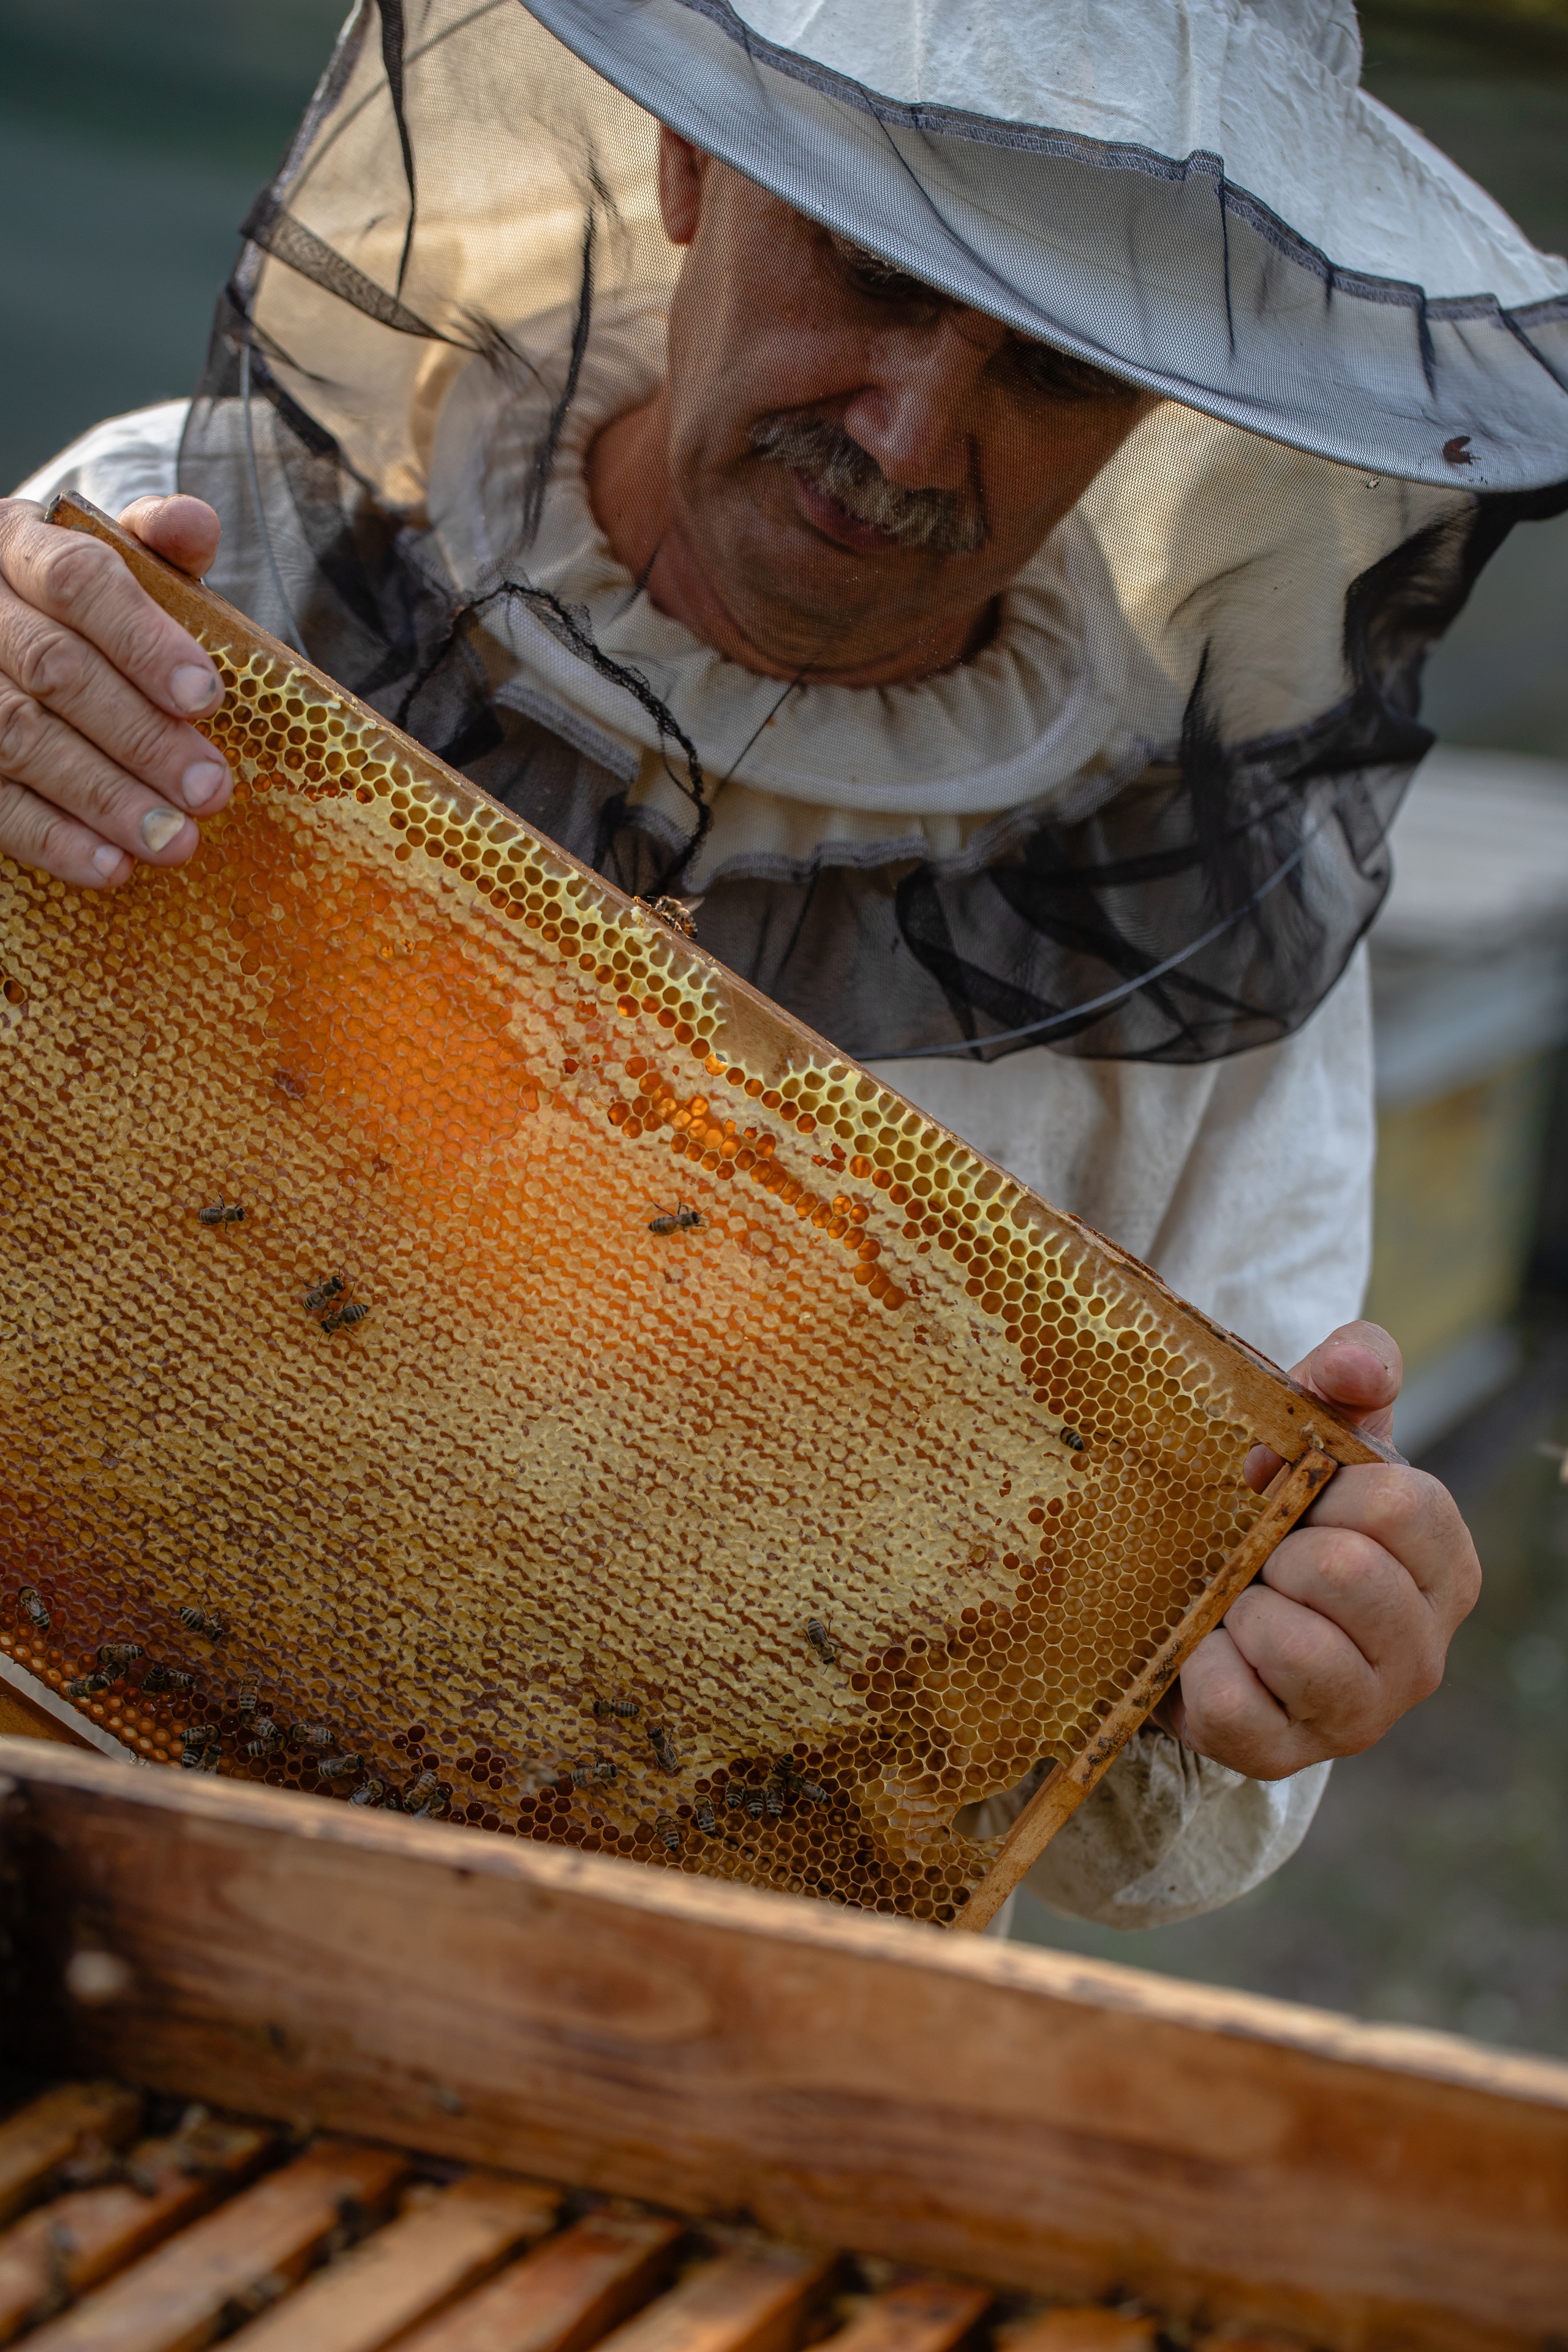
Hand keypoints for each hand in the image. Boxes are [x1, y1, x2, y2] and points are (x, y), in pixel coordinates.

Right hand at [0, 493, 227, 889]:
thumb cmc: (70, 607)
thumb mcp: (108, 564)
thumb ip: (154, 550)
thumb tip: (195, 524)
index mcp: (16, 545)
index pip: (79, 582)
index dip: (144, 641)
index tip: (205, 697)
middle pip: (55, 671)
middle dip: (140, 736)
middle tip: (210, 790)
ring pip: (17, 738)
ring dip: (103, 798)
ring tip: (174, 841)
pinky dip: (50, 839)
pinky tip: (110, 867)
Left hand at [1155, 1320, 1479, 1778]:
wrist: (1197, 1601)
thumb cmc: (1276, 1514)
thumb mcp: (1313, 1432)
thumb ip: (1348, 1375)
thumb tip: (1357, 1362)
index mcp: (1443, 1565)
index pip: (1403, 1506)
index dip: (1328, 1486)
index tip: (1292, 1491)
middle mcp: (1421, 1651)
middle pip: (1349, 1573)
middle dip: (1279, 1548)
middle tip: (1258, 1555)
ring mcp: (1361, 1715)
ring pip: (1294, 1645)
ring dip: (1240, 1606)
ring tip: (1235, 1603)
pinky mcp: (1284, 1757)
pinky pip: (1231, 1703)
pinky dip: (1200, 1664)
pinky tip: (1208, 1652)